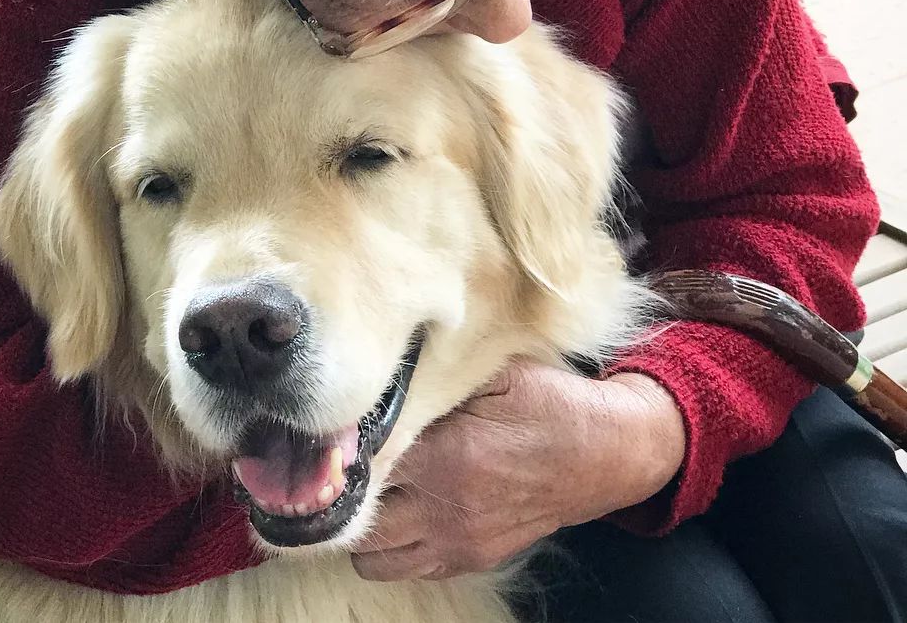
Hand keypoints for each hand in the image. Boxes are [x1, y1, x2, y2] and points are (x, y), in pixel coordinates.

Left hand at [351, 361, 684, 581]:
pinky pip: (407, 569)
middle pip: (355, 518)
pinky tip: (402, 508)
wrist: (605, 452)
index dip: (340, 447)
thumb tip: (387, 363)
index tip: (327, 431)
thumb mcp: (497, 372)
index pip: (365, 461)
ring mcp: (458, 539)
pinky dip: (394, 546)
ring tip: (369, 487)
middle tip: (339, 462)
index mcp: (448, 454)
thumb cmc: (551, 403)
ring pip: (372, 556)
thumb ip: (441, 373)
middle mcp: (446, 507)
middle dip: (341, 491)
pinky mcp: (473, 557)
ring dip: (362, 524)